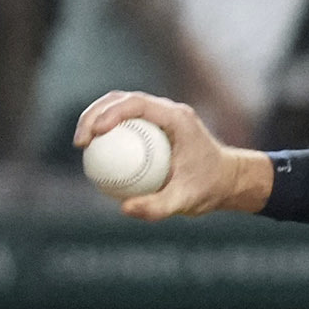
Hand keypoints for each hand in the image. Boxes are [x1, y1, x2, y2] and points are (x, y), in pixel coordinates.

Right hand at [72, 91, 271, 220]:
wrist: (228, 181)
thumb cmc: (210, 188)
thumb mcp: (186, 201)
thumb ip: (158, 206)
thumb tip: (124, 209)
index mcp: (176, 118)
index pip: (136, 104)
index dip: (109, 114)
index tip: (93, 135)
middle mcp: (168, 111)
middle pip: (122, 99)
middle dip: (94, 114)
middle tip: (80, 142)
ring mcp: (161, 116)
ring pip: (120, 107)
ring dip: (96, 119)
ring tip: (82, 146)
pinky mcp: (155, 125)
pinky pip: (127, 123)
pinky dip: (108, 133)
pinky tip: (95, 154)